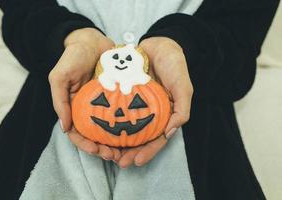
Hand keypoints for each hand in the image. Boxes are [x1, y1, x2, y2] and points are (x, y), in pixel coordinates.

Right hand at [49, 28, 120, 160]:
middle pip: (95, 136)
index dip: (84, 144)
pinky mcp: (118, 98)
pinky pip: (123, 115)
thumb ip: (59, 100)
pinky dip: (127, 127)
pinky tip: (135, 134)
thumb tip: (65, 127)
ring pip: (110, 130)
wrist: (92, 41)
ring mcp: (105, 105)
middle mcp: (90, 110)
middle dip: (102, 149)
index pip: (77, 133)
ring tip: (125, 151)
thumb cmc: (73, 57)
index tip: (95, 150)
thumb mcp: (59, 77)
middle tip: (114, 156)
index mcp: (74, 108)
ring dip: (116, 143)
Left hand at [117, 37, 192, 167]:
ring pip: (124, 128)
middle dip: (129, 152)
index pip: (156, 139)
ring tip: (106, 152)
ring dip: (116, 143)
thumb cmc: (174, 66)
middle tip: (118, 162)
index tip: (137, 161)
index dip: (148, 152)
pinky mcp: (121, 95)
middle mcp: (147, 113)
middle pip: (138, 138)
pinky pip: (114, 111)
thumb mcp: (183, 87)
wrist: (159, 44)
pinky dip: (107, 122)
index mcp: (163, 115)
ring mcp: (134, 105)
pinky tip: (99, 131)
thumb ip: (181, 109)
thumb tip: (169, 132)